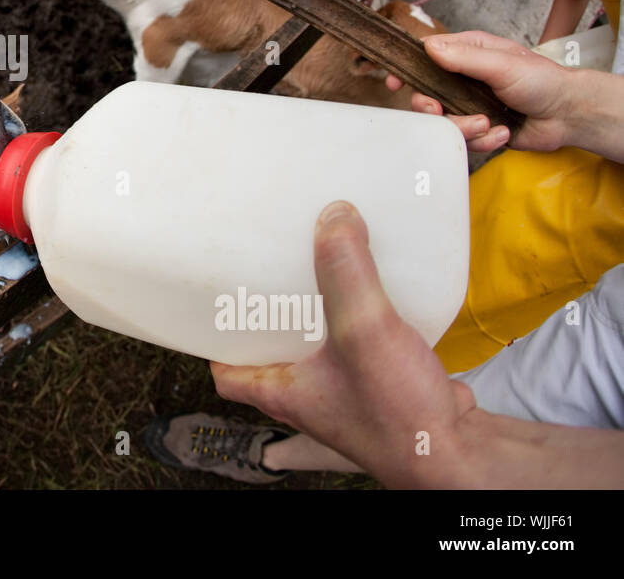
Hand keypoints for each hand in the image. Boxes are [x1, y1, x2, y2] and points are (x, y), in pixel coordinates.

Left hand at [210, 202, 477, 487]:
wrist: (460, 457)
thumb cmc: (398, 414)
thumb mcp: (362, 329)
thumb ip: (345, 272)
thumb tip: (333, 217)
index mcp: (281, 391)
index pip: (226, 374)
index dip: (214, 342)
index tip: (217, 305)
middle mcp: (309, 397)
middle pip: (272, 353)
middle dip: (271, 315)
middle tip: (273, 273)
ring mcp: (347, 397)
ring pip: (319, 352)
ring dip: (320, 317)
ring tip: (323, 273)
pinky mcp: (385, 392)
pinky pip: (363, 353)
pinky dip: (364, 327)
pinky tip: (378, 296)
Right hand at [384, 30, 576, 152]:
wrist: (568, 115)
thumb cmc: (543, 81)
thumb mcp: (502, 64)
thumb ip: (464, 58)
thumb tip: (429, 48)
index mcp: (467, 52)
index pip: (425, 56)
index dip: (407, 69)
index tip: (395, 82)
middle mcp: (463, 78)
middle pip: (426, 95)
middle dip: (434, 109)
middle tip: (440, 111)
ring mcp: (469, 103)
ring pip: (443, 122)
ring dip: (463, 127)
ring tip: (488, 125)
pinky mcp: (478, 127)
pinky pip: (464, 139)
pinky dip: (483, 140)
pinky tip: (502, 133)